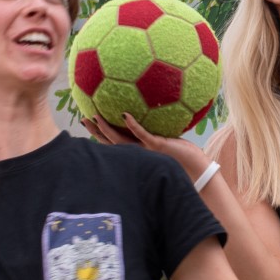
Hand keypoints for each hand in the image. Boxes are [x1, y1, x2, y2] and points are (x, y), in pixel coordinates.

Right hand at [82, 113, 210, 179]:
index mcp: (137, 152)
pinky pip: (141, 134)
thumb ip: (157, 131)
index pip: (114, 143)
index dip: (100, 133)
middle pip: (110, 142)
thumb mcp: (166, 140)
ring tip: (97, 117)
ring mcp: (145, 150)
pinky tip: (125, 115)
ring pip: (120, 140)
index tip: (89, 121)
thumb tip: (152, 112)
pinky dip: (133, 125)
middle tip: (84, 119)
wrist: (195, 167)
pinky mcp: (156, 145)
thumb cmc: (183, 154)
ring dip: (107, 129)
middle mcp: (138, 153)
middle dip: (96, 131)